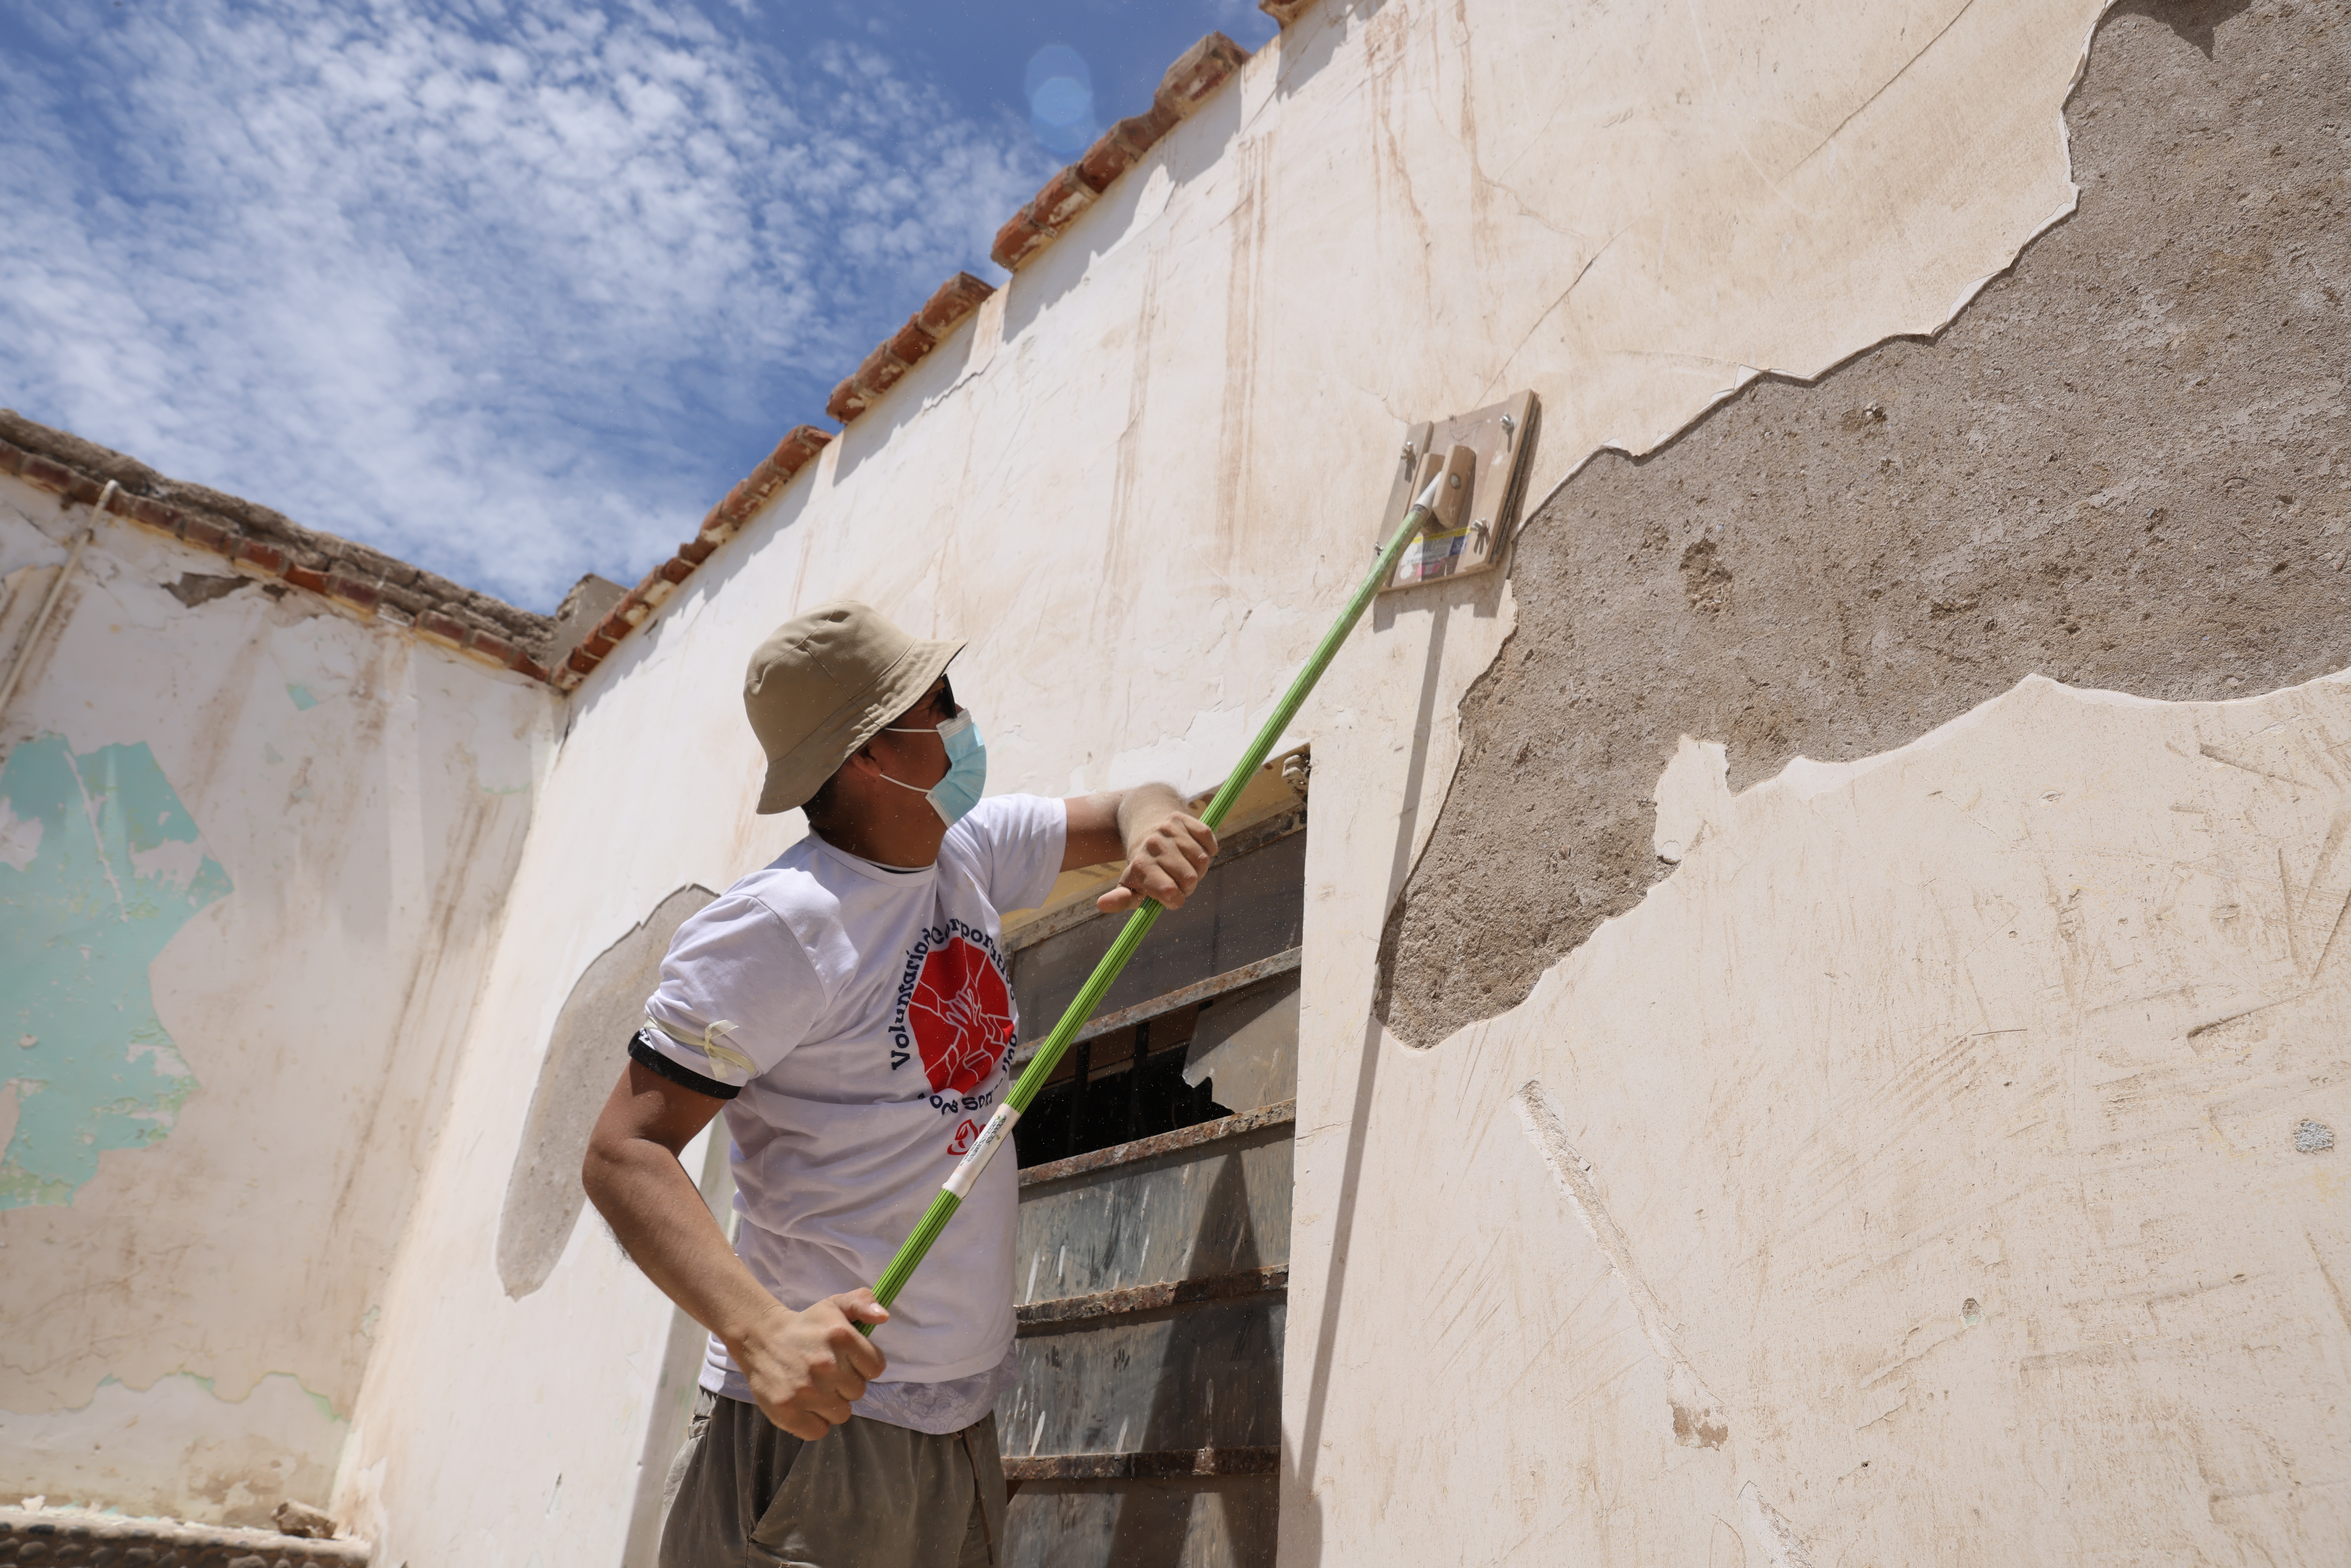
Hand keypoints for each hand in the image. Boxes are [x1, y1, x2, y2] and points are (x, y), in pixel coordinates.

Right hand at [729, 1290, 889, 1439]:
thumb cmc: (805, 1326)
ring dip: (831, 1404)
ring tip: (815, 1387)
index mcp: (842, 1336)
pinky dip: (814, 1422)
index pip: (876, 1368)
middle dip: (846, 1384)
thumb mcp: (835, 1305)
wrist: (760, 1338)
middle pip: (858, 1392)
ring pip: (841, 1414)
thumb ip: (863, 1303)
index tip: (848, 1361)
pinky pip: (819, 1431)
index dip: (863, 1366)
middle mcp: (826, 1365)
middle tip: (827, 1373)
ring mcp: (806, 1391)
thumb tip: (884, 1316)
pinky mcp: (788, 1412)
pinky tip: (805, 1404)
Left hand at [1099, 805, 1216, 912]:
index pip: (1171, 893)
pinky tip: (1194, 849)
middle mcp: (1154, 845)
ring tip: (1185, 863)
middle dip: (1188, 885)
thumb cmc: (1143, 863)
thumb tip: (1101, 904)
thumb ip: (1120, 899)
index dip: (1176, 899)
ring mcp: (1170, 830)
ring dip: (1198, 868)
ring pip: (1202, 861)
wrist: (1146, 822)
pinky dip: (1208, 848)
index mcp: (1140, 865)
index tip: (1170, 894)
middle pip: (1190, 879)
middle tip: (1177, 878)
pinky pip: (1208, 839)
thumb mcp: (1129, 883)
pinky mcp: (1184, 819)